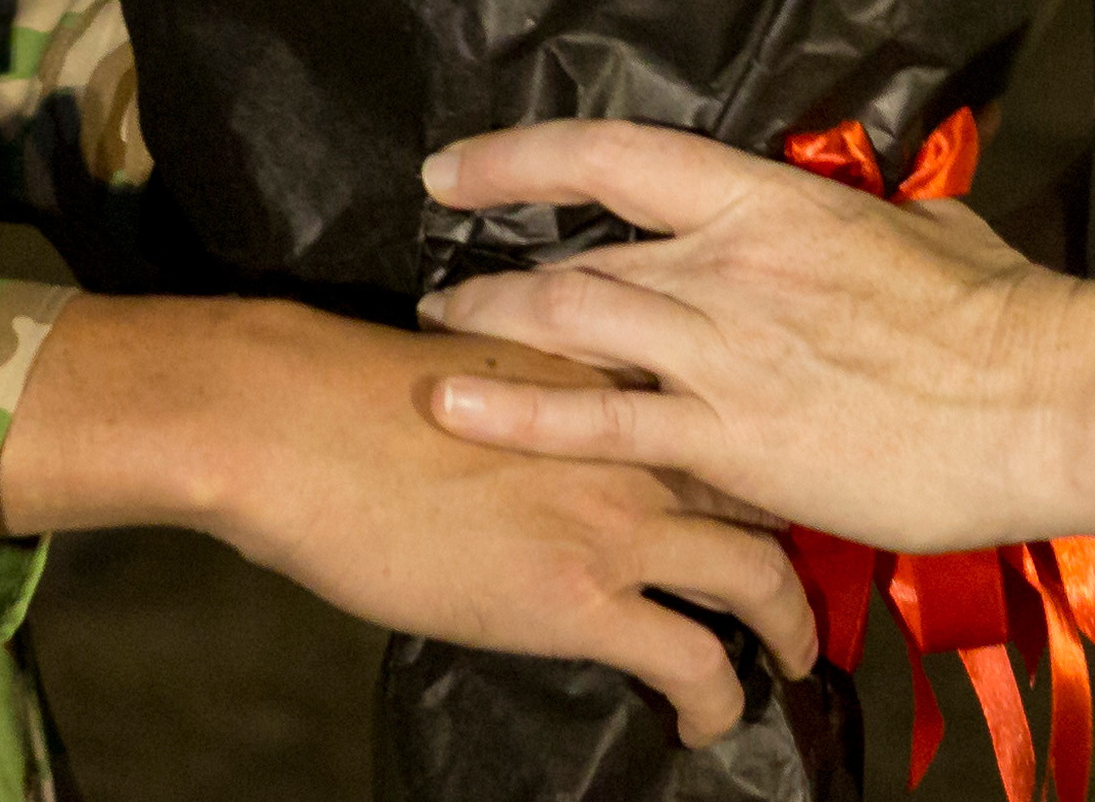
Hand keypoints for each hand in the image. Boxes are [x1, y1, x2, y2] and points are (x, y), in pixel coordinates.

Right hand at [0, 294, 811, 745]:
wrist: (298, 425)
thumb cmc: (352, 395)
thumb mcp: (479, 372)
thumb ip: (542, 401)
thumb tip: (549, 442)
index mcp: (607, 375)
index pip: (720, 405)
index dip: (755, 454)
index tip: (765, 489)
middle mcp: (636, 436)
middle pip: (762, 488)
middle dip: (795, 539)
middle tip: (796, 584)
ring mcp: (619, 518)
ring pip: (760, 576)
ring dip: (786, 627)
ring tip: (787, 660)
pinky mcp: (583, 598)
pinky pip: (696, 661)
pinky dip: (718, 698)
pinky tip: (703, 721)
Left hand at [417, 119, 1086, 557]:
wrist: (1042, 400)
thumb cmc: (1000, 313)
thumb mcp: (924, 230)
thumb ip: (864, 221)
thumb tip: (871, 211)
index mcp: (769, 203)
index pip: (614, 155)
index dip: (520, 156)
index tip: (455, 169)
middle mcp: (726, 266)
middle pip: (576, 258)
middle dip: (493, 274)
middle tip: (439, 288)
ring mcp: (721, 354)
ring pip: (565, 324)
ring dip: (485, 330)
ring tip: (432, 339)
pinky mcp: (731, 443)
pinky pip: (600, 427)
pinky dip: (515, 415)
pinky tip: (452, 408)